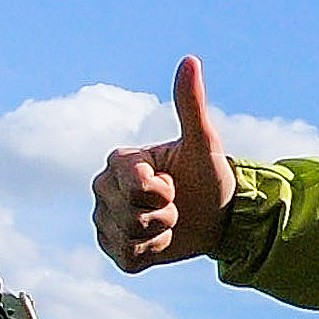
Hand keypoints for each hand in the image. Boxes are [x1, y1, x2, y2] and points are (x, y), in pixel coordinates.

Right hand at [91, 56, 235, 274]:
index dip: (162, 193)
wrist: (215, 217)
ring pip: (127, 238)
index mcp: (120, 161)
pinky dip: (150, 255)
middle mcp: (103, 187)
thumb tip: (190, 60)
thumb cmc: (208, 177)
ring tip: (168, 222)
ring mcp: (104, 219)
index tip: (173, 184)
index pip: (135, 188)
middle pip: (129, 216)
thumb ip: (191, 104)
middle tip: (174, 204)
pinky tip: (158, 241)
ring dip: (158, 236)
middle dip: (162, 216)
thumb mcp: (204, 143)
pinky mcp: (112, 247)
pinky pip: (127, 258)